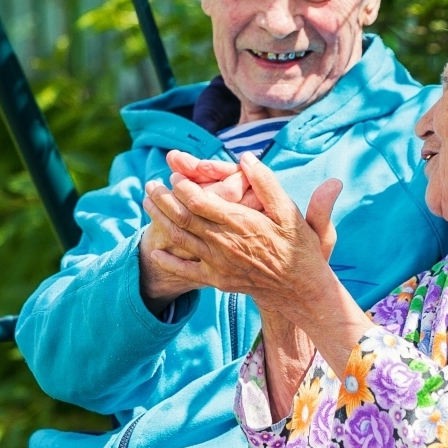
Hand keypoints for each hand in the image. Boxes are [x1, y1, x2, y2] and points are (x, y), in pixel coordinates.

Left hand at [147, 153, 367, 372]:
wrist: (300, 289)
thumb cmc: (298, 247)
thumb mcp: (289, 211)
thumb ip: (267, 184)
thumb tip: (246, 158)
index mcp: (240, 222)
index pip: (200, 201)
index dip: (182, 187)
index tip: (173, 175)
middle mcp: (224, 243)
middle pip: (183, 217)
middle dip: (163, 199)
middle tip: (149, 185)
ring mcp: (218, 263)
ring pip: (180, 239)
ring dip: (160, 220)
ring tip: (147, 205)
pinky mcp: (217, 280)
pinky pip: (185, 271)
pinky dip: (167, 261)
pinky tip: (154, 251)